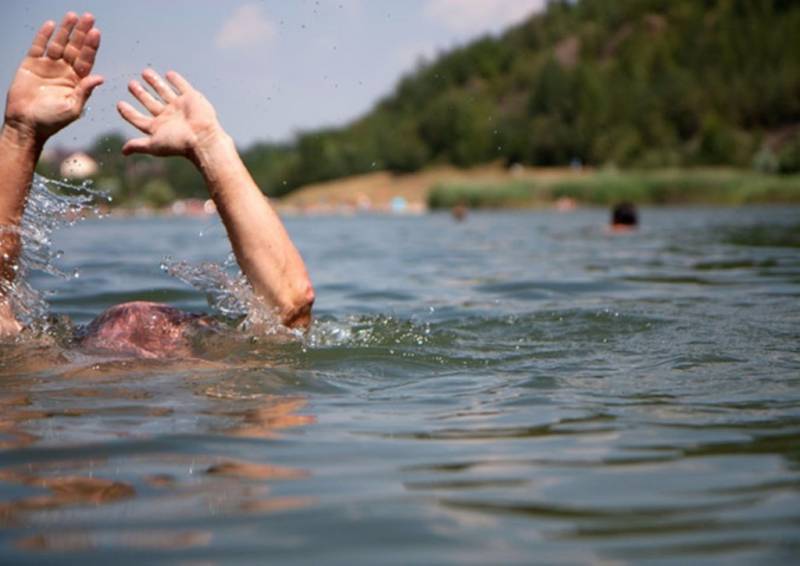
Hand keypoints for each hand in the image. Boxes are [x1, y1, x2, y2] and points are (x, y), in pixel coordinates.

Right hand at [3, 12, 102, 142]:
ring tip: (73, 16)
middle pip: (75, 48)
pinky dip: (44, 36)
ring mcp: (48, 66)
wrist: (26, 124)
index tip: (96, 33)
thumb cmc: (52, 121)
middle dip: (82, 33)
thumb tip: (100, 77)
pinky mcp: (31, 64)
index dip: (91, 46)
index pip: (86, 59)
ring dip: (66, 30)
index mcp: (77, 81)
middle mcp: (64, 72)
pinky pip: (38, 46)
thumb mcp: (72, 108)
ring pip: (59, 44)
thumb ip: (85, 91)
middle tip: (89, 17)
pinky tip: (51, 25)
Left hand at [117, 69, 223, 160]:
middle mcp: (168, 116)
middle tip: (130, 85)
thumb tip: (123, 152)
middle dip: (140, 94)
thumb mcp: (154, 145)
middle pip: (150, 103)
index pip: (139, 118)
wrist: (203, 137)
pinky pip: (182, 87)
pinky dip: (176, 80)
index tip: (119, 104)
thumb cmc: (179, 143)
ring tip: (145, 72)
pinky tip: (169, 74)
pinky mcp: (191, 98)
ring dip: (154, 83)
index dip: (129, 112)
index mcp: (158, 127)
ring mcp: (179, 106)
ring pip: (164, 92)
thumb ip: (138, 145)